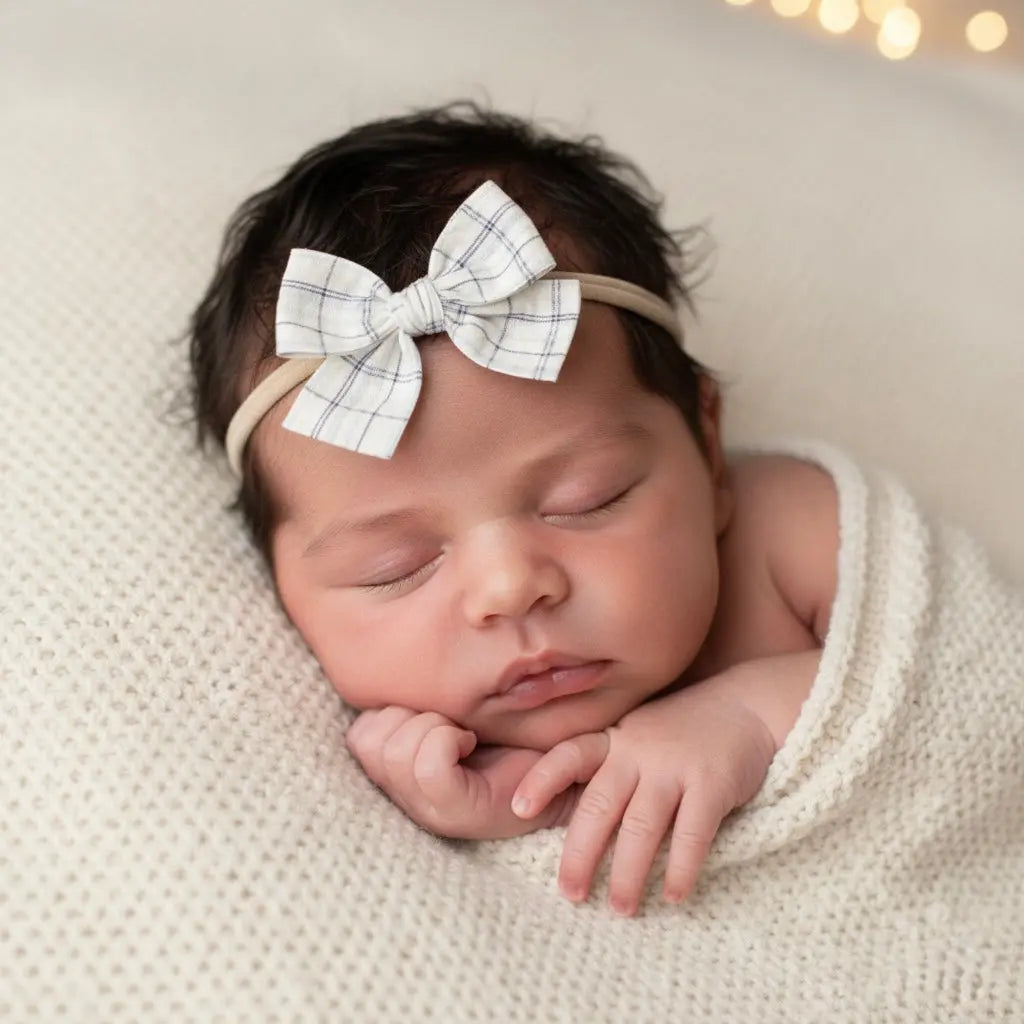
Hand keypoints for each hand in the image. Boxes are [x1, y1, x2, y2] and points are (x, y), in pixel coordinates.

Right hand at [346, 706, 576, 839]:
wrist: (567, 763)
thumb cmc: (511, 726)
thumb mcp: (451, 705)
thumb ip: (417, 694)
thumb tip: (382, 645)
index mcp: (397, 772)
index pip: (357, 735)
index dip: (393, 711)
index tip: (434, 715)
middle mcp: (404, 797)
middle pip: (369, 740)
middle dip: (411, 716)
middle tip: (452, 726)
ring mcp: (428, 809)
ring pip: (396, 748)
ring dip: (431, 727)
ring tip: (463, 735)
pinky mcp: (457, 813)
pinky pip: (429, 761)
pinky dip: (448, 740)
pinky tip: (471, 744)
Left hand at [511, 680, 775, 914]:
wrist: (745, 705)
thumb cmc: (682, 730)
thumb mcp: (637, 735)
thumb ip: (608, 766)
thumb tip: (571, 821)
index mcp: (615, 741)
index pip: (569, 756)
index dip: (541, 780)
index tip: (516, 809)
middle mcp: (638, 752)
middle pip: (599, 805)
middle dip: (580, 853)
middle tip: (569, 893)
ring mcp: (674, 767)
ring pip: (641, 826)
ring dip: (627, 873)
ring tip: (620, 907)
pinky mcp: (712, 784)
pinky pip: (692, 834)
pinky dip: (681, 868)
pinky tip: (673, 895)